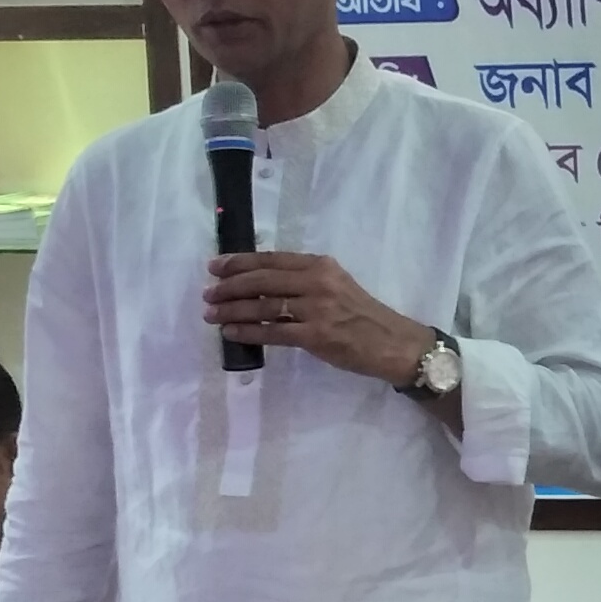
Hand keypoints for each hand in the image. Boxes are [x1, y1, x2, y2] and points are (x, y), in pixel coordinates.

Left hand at [205, 253, 431, 385]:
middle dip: (230, 286)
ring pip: (263, 306)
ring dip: (232, 309)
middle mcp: (318, 282)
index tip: (216, 266)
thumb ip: (304, 280)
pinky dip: (247, 331)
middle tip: (208, 292)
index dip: (240, 262)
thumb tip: (261, 284)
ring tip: (211, 313)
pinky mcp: (316, 335)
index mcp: (321, 265)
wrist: (392, 342)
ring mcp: (317, 309)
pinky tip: (230, 332)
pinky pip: (273, 332)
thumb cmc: (363, 315)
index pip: (272, 259)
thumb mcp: (337, 284)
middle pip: (263, 280)